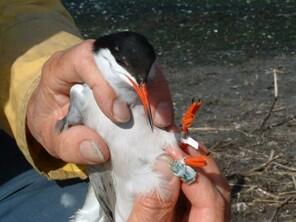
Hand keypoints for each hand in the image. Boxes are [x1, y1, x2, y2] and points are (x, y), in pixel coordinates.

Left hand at [26, 40, 173, 163]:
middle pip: (123, 58)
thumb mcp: (51, 137)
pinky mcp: (127, 75)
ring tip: (162, 121)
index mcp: (63, 67)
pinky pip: (149, 79)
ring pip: (141, 66)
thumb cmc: (52, 120)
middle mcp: (91, 60)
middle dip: (143, 88)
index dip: (105, 85)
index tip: (119, 116)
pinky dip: (159, 99)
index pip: (86, 60)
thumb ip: (68, 144)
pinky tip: (162, 120)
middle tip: (154, 118)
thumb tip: (100, 149)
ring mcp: (113, 65)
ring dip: (157, 93)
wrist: (57, 113)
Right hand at [128, 144, 230, 221]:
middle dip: (199, 163)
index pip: (211, 199)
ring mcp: (209, 219)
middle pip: (219, 189)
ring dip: (195, 165)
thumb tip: (166, 163)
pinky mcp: (198, 215)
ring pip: (212, 187)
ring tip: (174, 152)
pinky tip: (175, 166)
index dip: (192, 172)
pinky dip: (189, 175)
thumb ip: (154, 202)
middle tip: (174, 146)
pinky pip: (201, 190)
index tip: (170, 152)